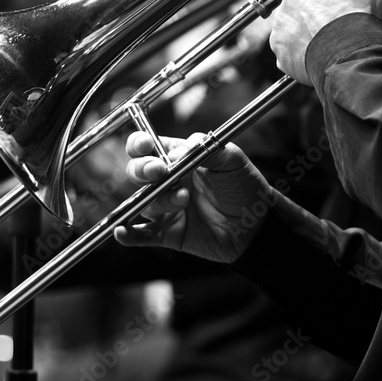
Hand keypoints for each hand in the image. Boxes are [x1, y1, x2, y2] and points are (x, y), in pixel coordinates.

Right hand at [113, 131, 274, 262]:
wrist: (259, 226)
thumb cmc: (246, 189)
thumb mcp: (233, 161)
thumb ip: (208, 148)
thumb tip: (182, 148)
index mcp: (179, 160)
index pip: (148, 148)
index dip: (139, 145)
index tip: (146, 146)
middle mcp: (168, 182)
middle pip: (137, 173)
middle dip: (142, 170)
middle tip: (159, 172)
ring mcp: (167, 209)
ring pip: (145, 202)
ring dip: (159, 200)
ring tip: (184, 199)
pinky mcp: (170, 234)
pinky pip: (144, 235)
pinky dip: (130, 235)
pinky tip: (122, 232)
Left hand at [270, 0, 381, 84]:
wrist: (351, 59)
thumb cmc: (366, 20)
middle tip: (335, 9)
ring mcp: (283, 18)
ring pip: (292, 14)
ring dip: (305, 20)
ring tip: (327, 33)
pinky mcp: (279, 43)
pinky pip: (286, 41)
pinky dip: (298, 44)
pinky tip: (316, 49)